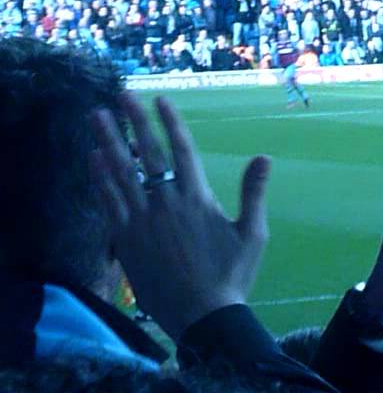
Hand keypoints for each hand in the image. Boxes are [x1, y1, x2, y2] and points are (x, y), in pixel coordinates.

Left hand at [90, 93, 270, 339]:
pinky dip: (100, 179)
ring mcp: (142, 220)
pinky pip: (109, 202)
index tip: (160, 99)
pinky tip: (94, 160)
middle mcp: (166, 203)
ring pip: (121, 173)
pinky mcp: (125, 240)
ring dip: (108, 142)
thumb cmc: (232, 274)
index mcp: (198, 198)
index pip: (181, 150)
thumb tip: (263, 156)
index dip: (170, 122)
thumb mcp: (252, 233)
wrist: (202, 314)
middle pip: (146, 153)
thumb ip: (253, 192)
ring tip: (97, 117)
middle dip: (134, 121)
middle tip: (121, 95)